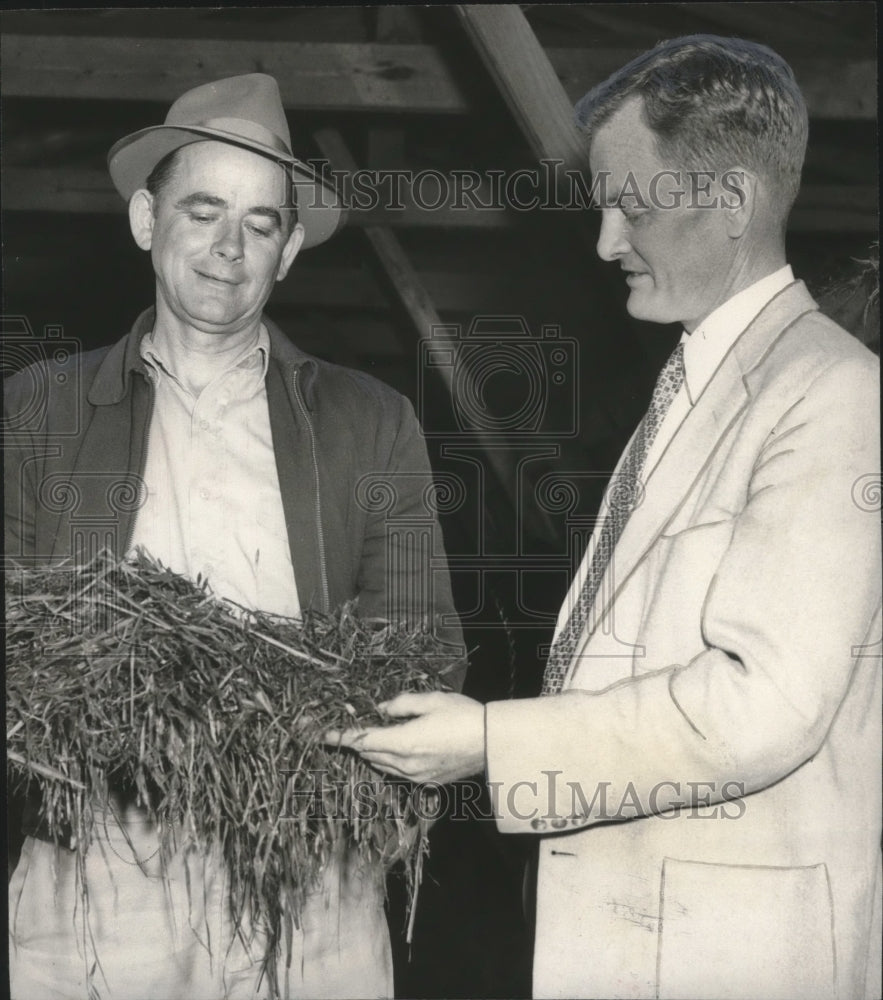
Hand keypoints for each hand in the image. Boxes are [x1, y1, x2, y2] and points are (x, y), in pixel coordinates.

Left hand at [325, 692, 484, 783]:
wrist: (492, 743)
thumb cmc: (464, 716)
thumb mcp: (431, 700)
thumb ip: (402, 704)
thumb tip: (382, 709)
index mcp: (404, 743)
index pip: (363, 740)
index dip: (340, 736)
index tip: (322, 733)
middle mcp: (406, 765)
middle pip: (369, 754)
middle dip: (356, 741)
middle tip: (345, 728)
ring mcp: (417, 776)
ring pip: (381, 765)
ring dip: (372, 751)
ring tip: (368, 736)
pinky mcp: (427, 781)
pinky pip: (397, 772)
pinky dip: (387, 760)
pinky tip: (392, 748)